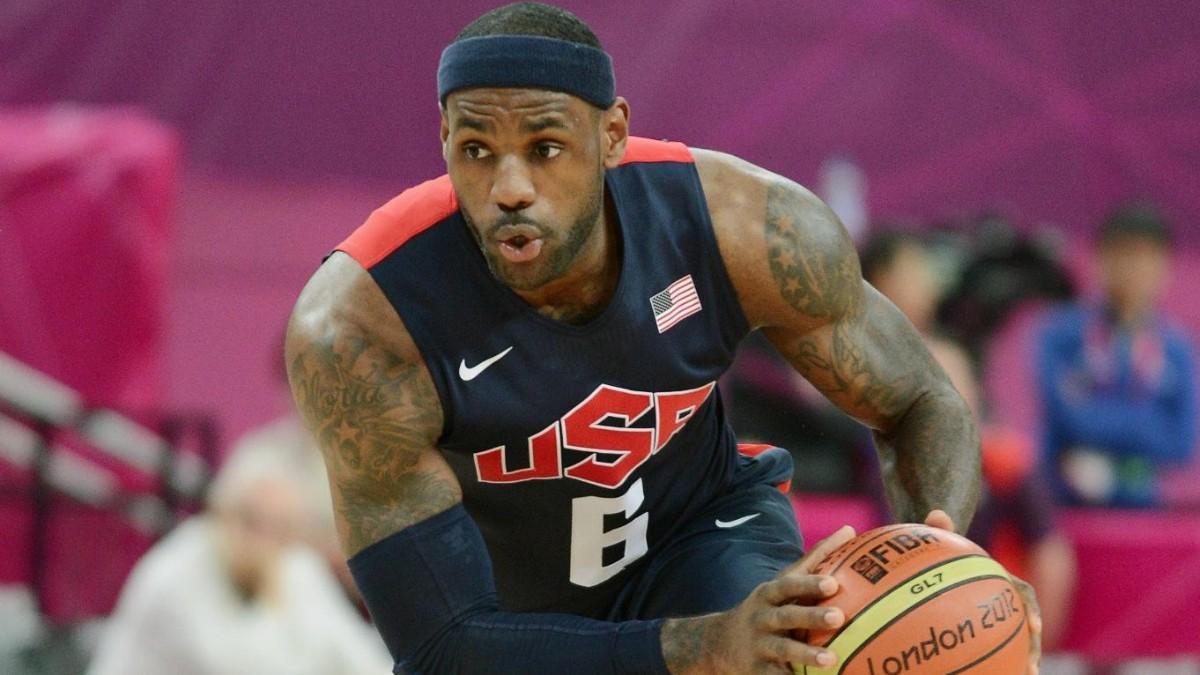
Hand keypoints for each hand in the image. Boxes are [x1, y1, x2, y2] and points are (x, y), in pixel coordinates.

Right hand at [662, 525, 856, 673]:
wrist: (719, 642)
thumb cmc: (767, 607)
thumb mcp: (783, 582)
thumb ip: (816, 558)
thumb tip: (849, 530)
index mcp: (769, 595)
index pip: (788, 585)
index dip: (808, 584)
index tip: (833, 583)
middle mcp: (761, 618)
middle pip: (785, 616)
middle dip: (810, 616)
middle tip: (839, 617)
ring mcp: (758, 645)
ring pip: (783, 650)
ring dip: (806, 654)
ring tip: (832, 660)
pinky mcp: (757, 671)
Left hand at [922, 510, 1041, 674]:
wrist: (937, 559)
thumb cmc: (940, 549)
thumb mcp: (940, 538)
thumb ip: (940, 528)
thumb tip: (936, 515)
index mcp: (999, 579)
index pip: (1024, 593)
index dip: (1031, 610)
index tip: (1034, 627)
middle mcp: (1002, 598)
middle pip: (1025, 624)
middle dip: (1032, 646)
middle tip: (1031, 666)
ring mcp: (994, 613)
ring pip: (1012, 638)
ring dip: (1019, 657)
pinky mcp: (980, 625)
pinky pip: (985, 644)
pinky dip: (987, 659)